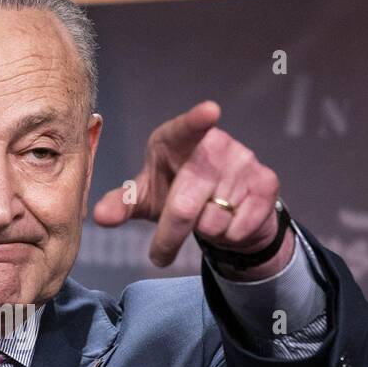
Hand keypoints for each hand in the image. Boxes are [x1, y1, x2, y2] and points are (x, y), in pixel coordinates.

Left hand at [91, 100, 291, 279]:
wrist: (225, 207)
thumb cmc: (175, 191)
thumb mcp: (145, 197)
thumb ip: (122, 203)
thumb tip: (101, 216)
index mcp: (178, 139)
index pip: (187, 128)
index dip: (197, 120)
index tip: (209, 112)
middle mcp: (214, 144)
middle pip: (185, 205)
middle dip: (168, 237)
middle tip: (159, 254)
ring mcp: (243, 161)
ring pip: (212, 222)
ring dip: (203, 232)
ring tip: (205, 217)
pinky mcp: (266, 183)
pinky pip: (238, 228)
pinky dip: (228, 236)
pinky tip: (228, 220)